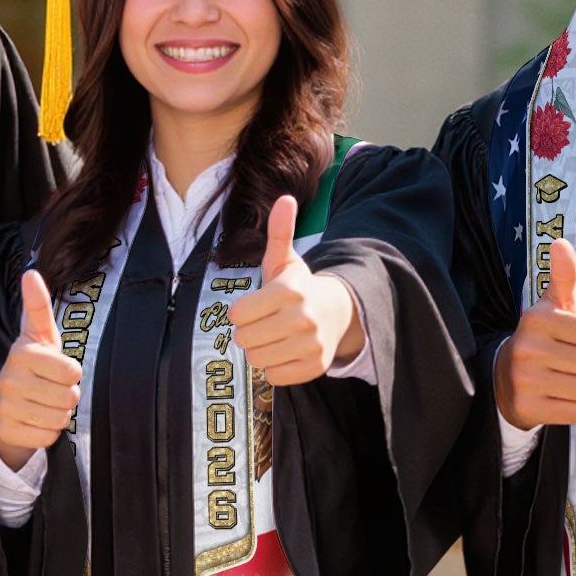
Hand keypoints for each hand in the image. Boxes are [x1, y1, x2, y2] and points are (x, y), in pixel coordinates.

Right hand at [0, 269, 81, 470]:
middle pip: (69, 397)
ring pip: (60, 419)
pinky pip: (48, 437)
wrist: (3, 405)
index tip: (57, 368)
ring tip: (43, 404)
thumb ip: (38, 306)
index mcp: (22, 352)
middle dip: (67, 396)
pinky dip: (48, 432)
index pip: (72, 371)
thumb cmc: (32, 366)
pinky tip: (34, 421)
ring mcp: (6, 407)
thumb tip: (31, 273)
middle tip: (51, 389)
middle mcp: (10, 379)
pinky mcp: (7, 431)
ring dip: (58, 414)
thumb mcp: (39, 335)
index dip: (71, 372)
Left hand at [226, 195, 361, 385]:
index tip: (254, 307)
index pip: (238, 314)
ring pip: (257, 359)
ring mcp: (311, 345)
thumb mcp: (286, 260)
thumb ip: (279, 232)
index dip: (240, 312)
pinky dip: (274, 367)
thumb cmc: (300, 287)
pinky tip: (284, 351)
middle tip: (263, 323)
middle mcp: (303, 319)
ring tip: (273, 337)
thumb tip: (285, 198)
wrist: (338, 312)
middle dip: (248, 332)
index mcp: (290, 291)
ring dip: (259, 350)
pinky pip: (274, 376)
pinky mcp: (315, 367)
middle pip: (244, 338)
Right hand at [494, 238, 575, 427]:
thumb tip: (561, 242)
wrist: (503, 379)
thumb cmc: (542, 339)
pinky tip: (555, 397)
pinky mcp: (528, 408)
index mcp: (536, 319)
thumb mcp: (552, 307)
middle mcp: (527, 348)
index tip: (573, 339)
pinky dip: (573, 407)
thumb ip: (563, 276)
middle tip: (567, 362)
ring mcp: (525, 380)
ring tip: (562, 379)